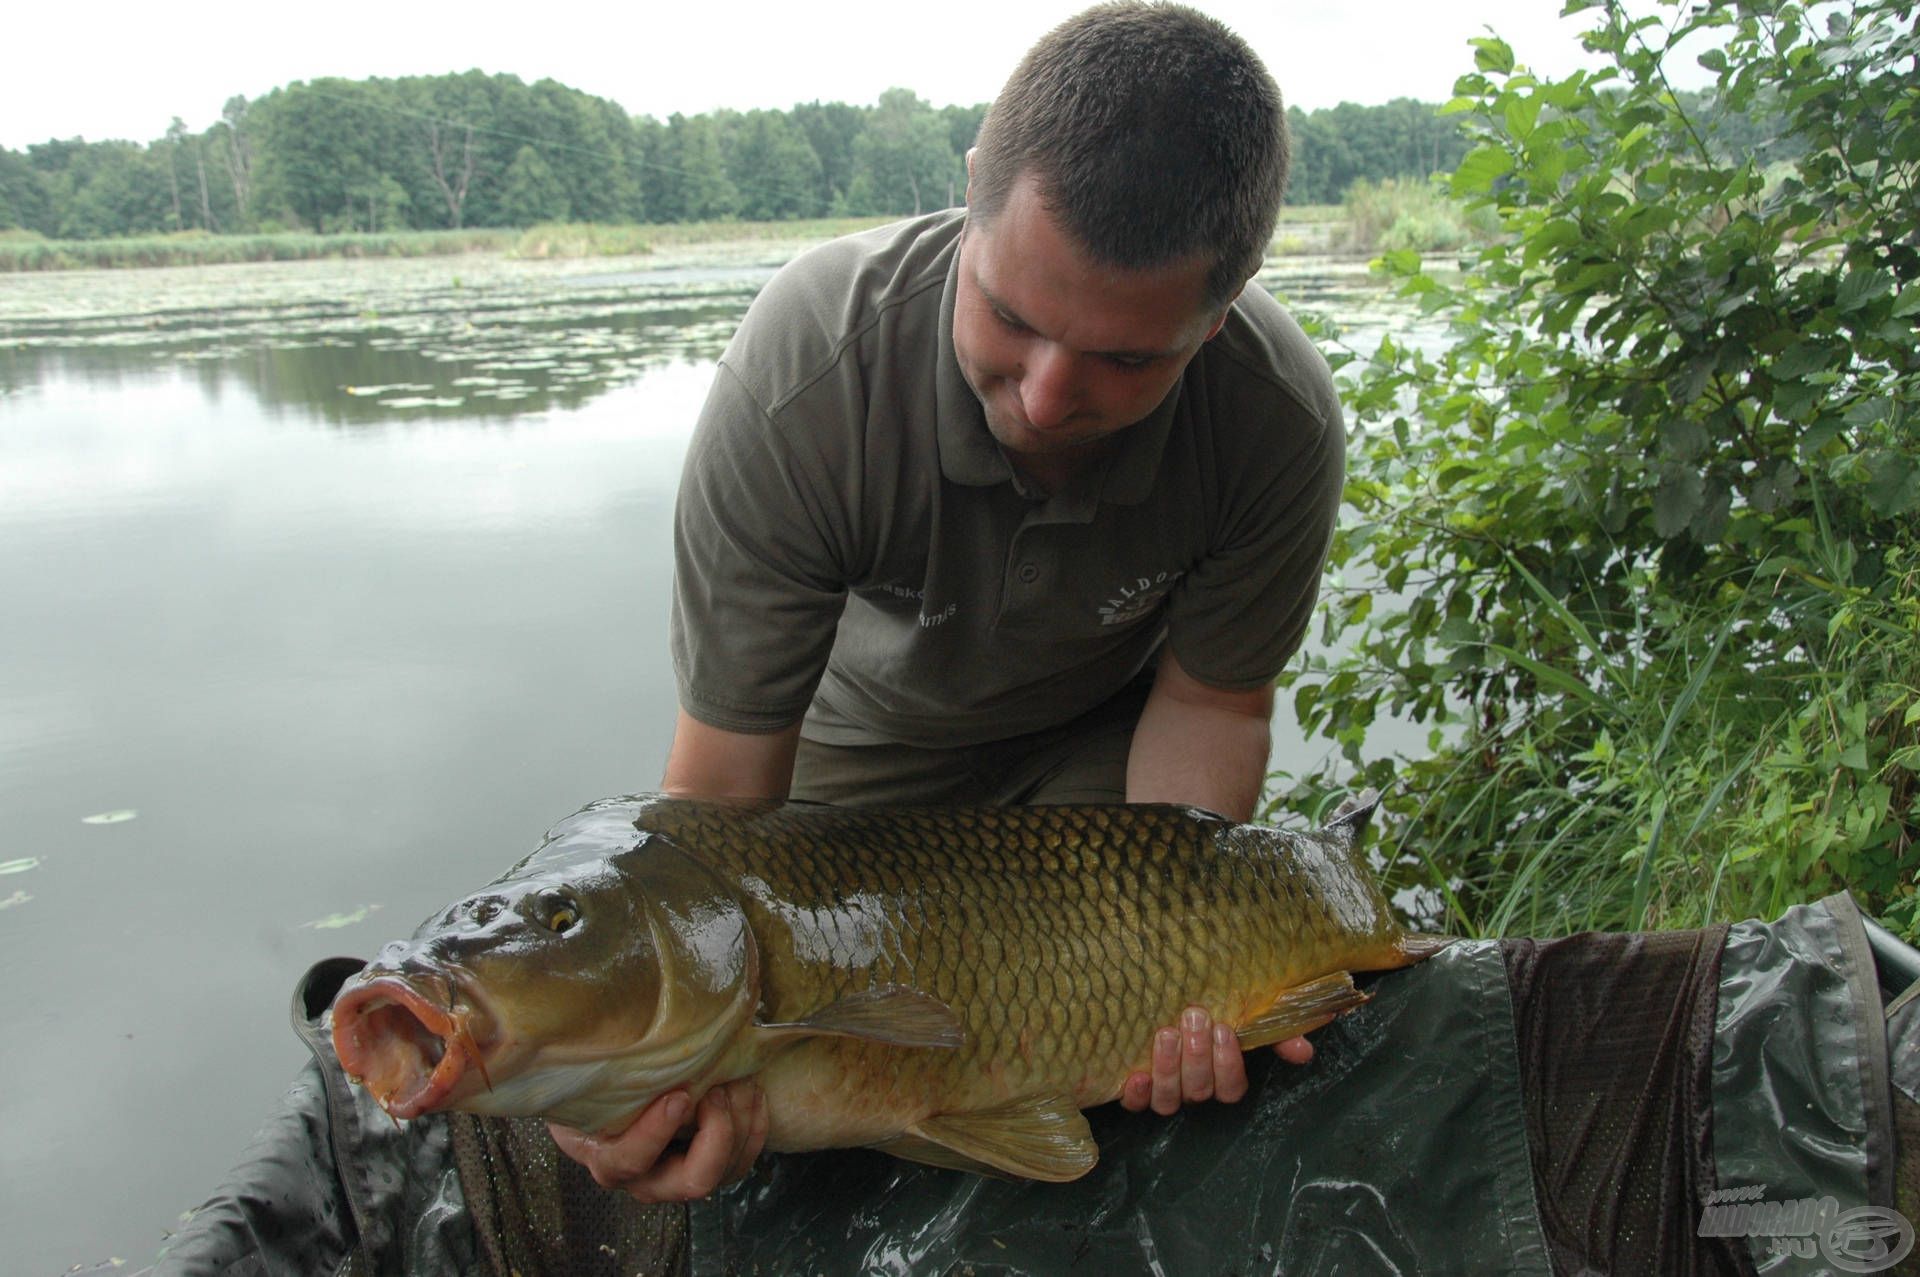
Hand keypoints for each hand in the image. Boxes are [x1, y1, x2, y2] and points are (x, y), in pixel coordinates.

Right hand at [548, 1079, 767, 1201]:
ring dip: (741, 1126)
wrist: (606, 1097)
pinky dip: (755, 1128)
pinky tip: (754, 1092)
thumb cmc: (589, 1081)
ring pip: (723, 1172)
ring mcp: (679, 1174)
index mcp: (605, 1157)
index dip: (655, 1134)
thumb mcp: (577, 1073)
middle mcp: (644, 1178)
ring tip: (740, 1080)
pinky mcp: (707, 1162)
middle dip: (717, 1134)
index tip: (676, 1095)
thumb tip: (558, 1002)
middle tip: (720, 1088)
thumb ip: (577, 1057)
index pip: (628, 1162)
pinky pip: (742, 1161)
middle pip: (691, 1182)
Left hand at [1118, 1006, 1312, 1114]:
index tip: (1223, 1029)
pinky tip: (1137, 1074)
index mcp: (1221, 1078)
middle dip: (1197, 1056)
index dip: (1228, 1063)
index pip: (1231, 1088)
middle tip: (1194, 1018)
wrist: (1159, 999)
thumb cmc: (1207, 1012)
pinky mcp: (1134, 1091)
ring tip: (1167, 1034)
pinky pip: (1135, 1105)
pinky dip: (1137, 1094)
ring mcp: (1164, 1093)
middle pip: (1200, 1091)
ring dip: (1169, 1068)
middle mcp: (1194, 1090)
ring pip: (1169, 1100)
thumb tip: (1304, 1051)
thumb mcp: (1242, 1017)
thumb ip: (1274, 1035)